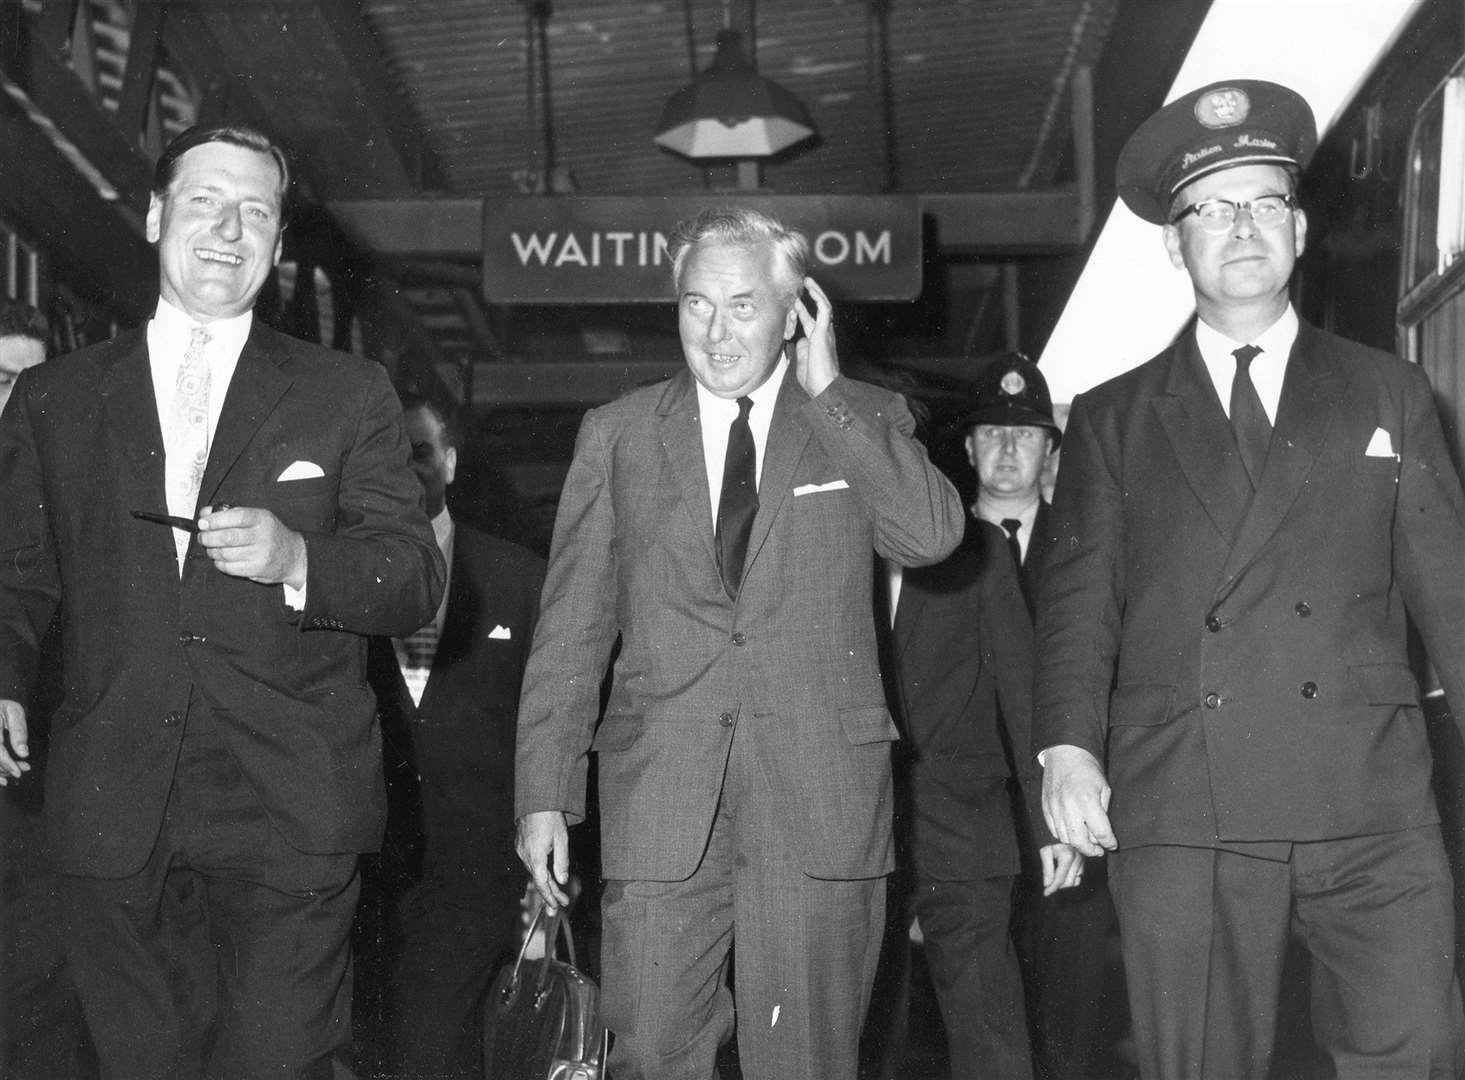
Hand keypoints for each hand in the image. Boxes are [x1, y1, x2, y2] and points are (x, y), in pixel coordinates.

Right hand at [0, 700, 29, 785]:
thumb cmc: (2, 708)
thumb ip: (19, 731)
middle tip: (23, 770)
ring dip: (1, 771)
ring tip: (17, 770)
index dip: (6, 763)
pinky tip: (3, 779)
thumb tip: (23, 753)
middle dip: (6, 768)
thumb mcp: (14, 712)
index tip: (19, 772)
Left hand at [197, 505, 306, 587]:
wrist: (292, 556)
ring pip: (225, 553)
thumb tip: (205, 514)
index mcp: (262, 519)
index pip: (236, 517)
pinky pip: (229, 567)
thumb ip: (231, 513)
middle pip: (228, 537)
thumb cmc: (270, 534)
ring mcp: (260, 554)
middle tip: (203, 537)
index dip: (215, 520)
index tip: (203, 522)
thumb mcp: (257, 517)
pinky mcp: (256, 569)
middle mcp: (263, 536)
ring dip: (212, 551)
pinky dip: (219, 563)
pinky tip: (221, 558)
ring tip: (212, 548)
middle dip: (208, 537)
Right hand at [516, 810, 570, 913]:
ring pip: (534, 873)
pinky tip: (546, 880)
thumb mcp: (562, 839)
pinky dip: (539, 874)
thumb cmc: (550, 817)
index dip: (549, 896)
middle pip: (538, 881)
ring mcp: (521, 851)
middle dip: (548, 896)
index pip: (542, 882)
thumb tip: (562, 880)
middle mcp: (525, 855)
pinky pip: (530, 865)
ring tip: (556, 899)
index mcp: (535, 855)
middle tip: (556, 911)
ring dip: (545, 885)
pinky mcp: (521, 846)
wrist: (535, 800)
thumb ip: (561, 861)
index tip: (557, 906)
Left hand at [791, 276, 838, 397]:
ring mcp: (825, 332)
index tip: (795, 305)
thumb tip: (798, 340)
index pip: (811, 324)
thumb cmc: (816, 381)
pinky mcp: (824, 331)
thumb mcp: (802, 364)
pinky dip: (819, 297)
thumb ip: (800, 351)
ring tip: (808, 281)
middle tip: (802, 287)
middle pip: (818, 312)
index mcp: (818, 343)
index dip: (803, 313)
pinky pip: (824, 309)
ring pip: (824, 307)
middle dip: (811, 299)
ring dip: (816, 293)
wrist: (825, 387)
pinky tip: (813, 288)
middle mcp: (824, 335)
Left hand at [1039, 843, 1085, 895]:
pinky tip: (1063, 877)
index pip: (1060, 879)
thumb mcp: (1045, 852)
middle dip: (1058, 887)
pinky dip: (1071, 879)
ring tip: (1055, 881)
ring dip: (1065, 884)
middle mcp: (1078, 859)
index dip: (1052, 888)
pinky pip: (1080, 875)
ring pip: (1075, 881)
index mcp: (1067, 856)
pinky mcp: (1084, 860)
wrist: (1060, 828)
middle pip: (1068, 882)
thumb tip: (1047, 885)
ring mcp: (1082, 860)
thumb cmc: (1050, 838)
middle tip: (1048, 887)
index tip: (1045, 893)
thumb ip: (1047, 870)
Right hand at [1041, 744, 1117, 856]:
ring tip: (1085, 839)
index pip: (1101, 833)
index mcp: (1087, 801)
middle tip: (1098, 850)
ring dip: (1077, 842)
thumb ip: (1103, 813)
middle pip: (1079, 842)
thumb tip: (1101, 835)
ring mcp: (1055, 808)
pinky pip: (1054, 830)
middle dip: (1091, 850)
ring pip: (1065, 838)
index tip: (1112, 845)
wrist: (1065, 754)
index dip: (1109, 843)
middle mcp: (1069, 807)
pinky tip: (1072, 829)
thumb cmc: (1088, 770)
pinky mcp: (1045, 807)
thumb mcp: (1104, 789)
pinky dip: (1064, 834)